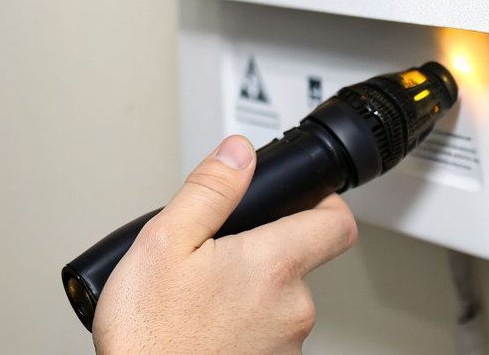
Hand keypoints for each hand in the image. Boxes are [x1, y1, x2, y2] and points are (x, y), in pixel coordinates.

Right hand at [91, 135, 356, 353]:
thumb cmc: (150, 336)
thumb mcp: (163, 242)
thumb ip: (209, 190)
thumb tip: (238, 153)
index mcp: (272, 265)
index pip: (337, 222)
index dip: (324, 201)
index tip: (304, 198)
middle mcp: (293, 308)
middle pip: (298, 261)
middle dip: (262, 251)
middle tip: (214, 256)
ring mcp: (286, 346)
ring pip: (280, 300)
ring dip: (250, 293)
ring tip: (200, 298)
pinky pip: (267, 334)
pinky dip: (242, 326)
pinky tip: (203, 327)